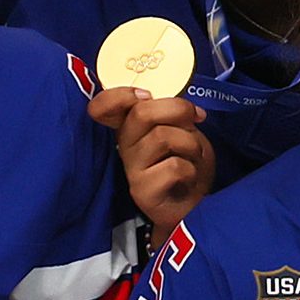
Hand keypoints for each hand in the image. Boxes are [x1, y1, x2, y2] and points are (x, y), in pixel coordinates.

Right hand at [91, 85, 213, 238]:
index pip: (102, 107)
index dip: (120, 95)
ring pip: (162, 137)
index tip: (146, 95)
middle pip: (141, 113)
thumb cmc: (188, 161)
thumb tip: (179, 102)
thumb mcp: (181, 128)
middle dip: (178, 109)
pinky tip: (190, 177)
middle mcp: (124, 146)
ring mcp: (131, 170)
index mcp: (129, 127)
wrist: (196, 204)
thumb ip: (170, 112)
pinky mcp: (142, 191)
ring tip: (195, 155)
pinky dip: (192, 169)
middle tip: (196, 118)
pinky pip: (173, 167)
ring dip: (191, 143)